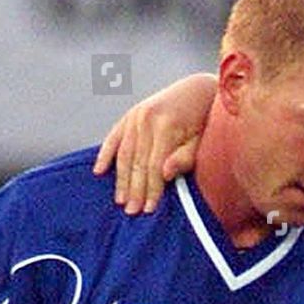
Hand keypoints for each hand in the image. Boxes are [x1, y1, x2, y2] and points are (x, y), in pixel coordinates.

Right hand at [93, 72, 216, 214]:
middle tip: (131, 212)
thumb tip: (164, 174)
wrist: (199, 90)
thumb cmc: (205, 122)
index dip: (152, 189)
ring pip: (124, 153)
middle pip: (137, 162)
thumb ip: (184, 157)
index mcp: (166, 125)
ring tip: (120, 200)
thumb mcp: (201, 141)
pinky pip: (114, 137)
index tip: (148, 209)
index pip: (154, 166)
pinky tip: (99, 171)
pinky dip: (105, 154)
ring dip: (121, 179)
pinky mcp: (130, 115)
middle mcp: (146, 118)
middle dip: (134, 189)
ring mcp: (136, 115)